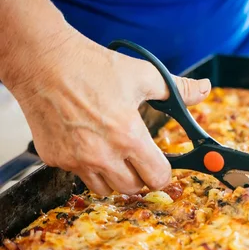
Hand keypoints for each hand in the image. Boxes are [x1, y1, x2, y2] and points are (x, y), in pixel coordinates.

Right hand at [8, 27, 210, 195]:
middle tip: (140, 158)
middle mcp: (102, 154)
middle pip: (133, 188)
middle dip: (142, 176)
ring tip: (115, 153)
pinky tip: (89, 145)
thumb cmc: (93, 66)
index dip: (164, 172)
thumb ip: (178, 89)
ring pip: (106, 188)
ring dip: (115, 177)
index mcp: (128, 136)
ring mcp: (76, 160)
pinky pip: (79, 176)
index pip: (158, 177)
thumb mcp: (143, 75)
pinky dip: (89, 168)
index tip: (163, 163)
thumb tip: (204, 88)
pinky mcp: (54, 158)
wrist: (43, 61)